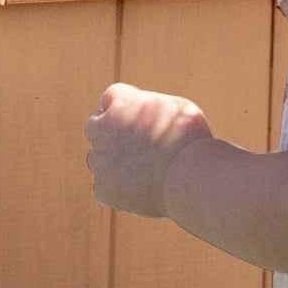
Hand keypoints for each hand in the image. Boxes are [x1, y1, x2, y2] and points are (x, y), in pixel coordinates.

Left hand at [87, 82, 208, 219]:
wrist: (191, 177)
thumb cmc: (192, 141)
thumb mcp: (178, 109)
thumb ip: (152, 107)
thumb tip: (143, 113)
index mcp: (121, 102)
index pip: (111, 97)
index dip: (126, 108)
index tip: (138, 119)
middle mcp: (102, 128)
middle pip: (96, 126)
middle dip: (111, 133)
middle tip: (136, 145)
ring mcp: (100, 160)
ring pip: (96, 158)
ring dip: (112, 162)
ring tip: (141, 171)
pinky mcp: (104, 187)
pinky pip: (103, 186)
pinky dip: (117, 189)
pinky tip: (139, 190)